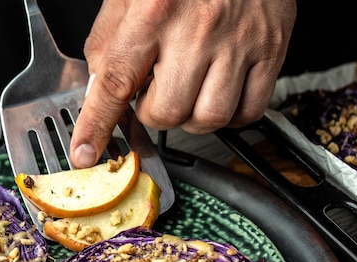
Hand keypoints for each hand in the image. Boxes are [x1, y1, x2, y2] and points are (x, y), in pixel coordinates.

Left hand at [69, 0, 296, 167]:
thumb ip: (109, 43)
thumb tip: (98, 92)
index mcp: (153, 12)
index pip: (116, 83)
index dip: (96, 125)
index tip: (85, 153)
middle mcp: (197, 30)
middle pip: (166, 112)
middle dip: (152, 111)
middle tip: (157, 87)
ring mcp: (239, 42)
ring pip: (209, 118)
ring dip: (190, 116)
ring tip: (189, 88)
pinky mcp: (271, 50)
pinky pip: (249, 111)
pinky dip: (230, 115)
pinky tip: (218, 91)